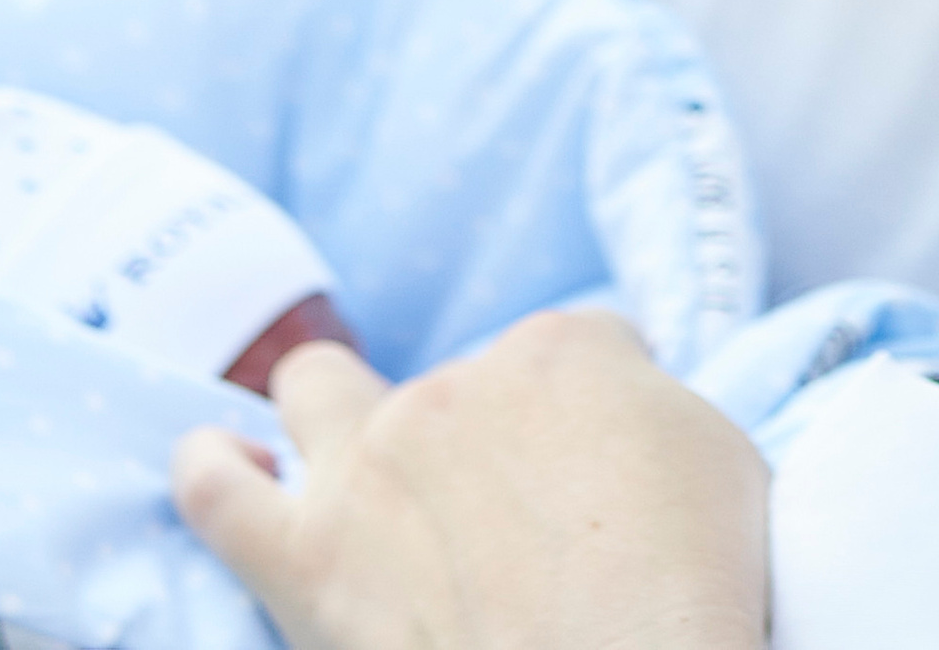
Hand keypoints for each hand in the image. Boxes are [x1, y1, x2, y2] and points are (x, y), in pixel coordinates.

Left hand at [172, 310, 768, 649]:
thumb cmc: (694, 588)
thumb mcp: (725, 461)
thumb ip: (656, 416)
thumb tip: (618, 434)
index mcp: (566, 350)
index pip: (584, 351)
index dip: (603, 414)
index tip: (617, 481)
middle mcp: (460, 381)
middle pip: (462, 381)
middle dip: (486, 431)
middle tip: (517, 520)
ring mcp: (370, 464)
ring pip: (317, 389)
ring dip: (331, 415)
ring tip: (343, 462)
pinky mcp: (306, 559)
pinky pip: (220, 494)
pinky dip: (213, 475)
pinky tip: (215, 466)